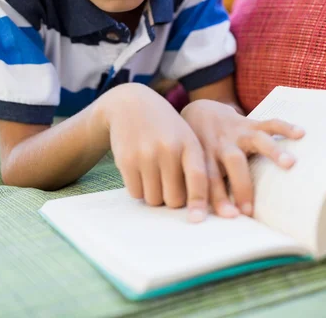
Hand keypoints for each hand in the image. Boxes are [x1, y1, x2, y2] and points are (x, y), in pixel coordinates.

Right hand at [98, 83, 208, 221]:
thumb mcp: (186, 137)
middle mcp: (168, 149)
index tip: (197, 220)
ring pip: (154, 199)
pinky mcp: (126, 160)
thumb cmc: (165, 128)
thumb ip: (195, 166)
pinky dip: (139, 189)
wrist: (131, 105)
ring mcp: (146, 155)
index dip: (198, 202)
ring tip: (154, 175)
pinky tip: (140, 171)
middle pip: (174, 199)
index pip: (198, 179)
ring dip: (155, 195)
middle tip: (170, 186)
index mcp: (189, 144)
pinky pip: (136, 193)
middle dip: (172, 200)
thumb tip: (199, 208)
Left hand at [181, 100, 304, 217]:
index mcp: (203, 157)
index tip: (223, 217)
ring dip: (272, 151)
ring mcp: (237, 133)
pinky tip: (300, 134)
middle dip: (241, 187)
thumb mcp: (190, 165)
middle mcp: (220, 145)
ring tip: (290, 164)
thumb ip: (194, 187)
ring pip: (254, 140)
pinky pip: (268, 124)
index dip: (212, 198)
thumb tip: (193, 222)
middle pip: (231, 163)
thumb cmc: (196, 149)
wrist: (199, 111)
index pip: (206, 180)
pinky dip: (285, 127)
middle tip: (248, 211)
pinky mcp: (250, 124)